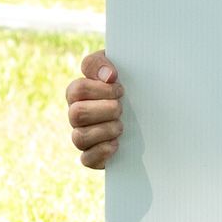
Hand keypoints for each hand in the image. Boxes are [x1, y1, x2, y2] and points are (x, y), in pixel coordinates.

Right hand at [66, 50, 124, 168]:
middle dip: (104, 110)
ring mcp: (82, 135)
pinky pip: (86, 159)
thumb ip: (104, 62)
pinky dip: (101, 152)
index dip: (101, 90)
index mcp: (79, 92)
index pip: (77, 89)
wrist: (145, 107)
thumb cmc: (127, 82)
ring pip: (79, 137)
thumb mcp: (118, 64)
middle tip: (120, 108)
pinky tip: (117, 144)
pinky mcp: (92, 155)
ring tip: (121, 126)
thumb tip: (108, 76)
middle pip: (77, 114)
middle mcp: (76, 114)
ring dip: (104, 131)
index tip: (121, 89)